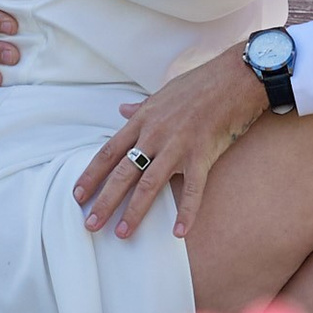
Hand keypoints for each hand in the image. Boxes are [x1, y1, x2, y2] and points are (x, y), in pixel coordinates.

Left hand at [75, 51, 268, 238]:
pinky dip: (186, 212)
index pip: (109, 152)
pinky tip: (179, 232)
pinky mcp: (202, 155)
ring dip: (134, 212)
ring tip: (122, 234)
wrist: (234, 78)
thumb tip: (122, 110)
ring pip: (149, 184)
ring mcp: (178, 146)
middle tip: (90, 224)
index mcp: (143, 120)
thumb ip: (140, 107)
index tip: (77, 195)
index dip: (91, 175)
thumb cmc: (199, 83)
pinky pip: (192, 189)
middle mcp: (155, 135)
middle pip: (123, 173)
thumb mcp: (163, 93)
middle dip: (105, 201)